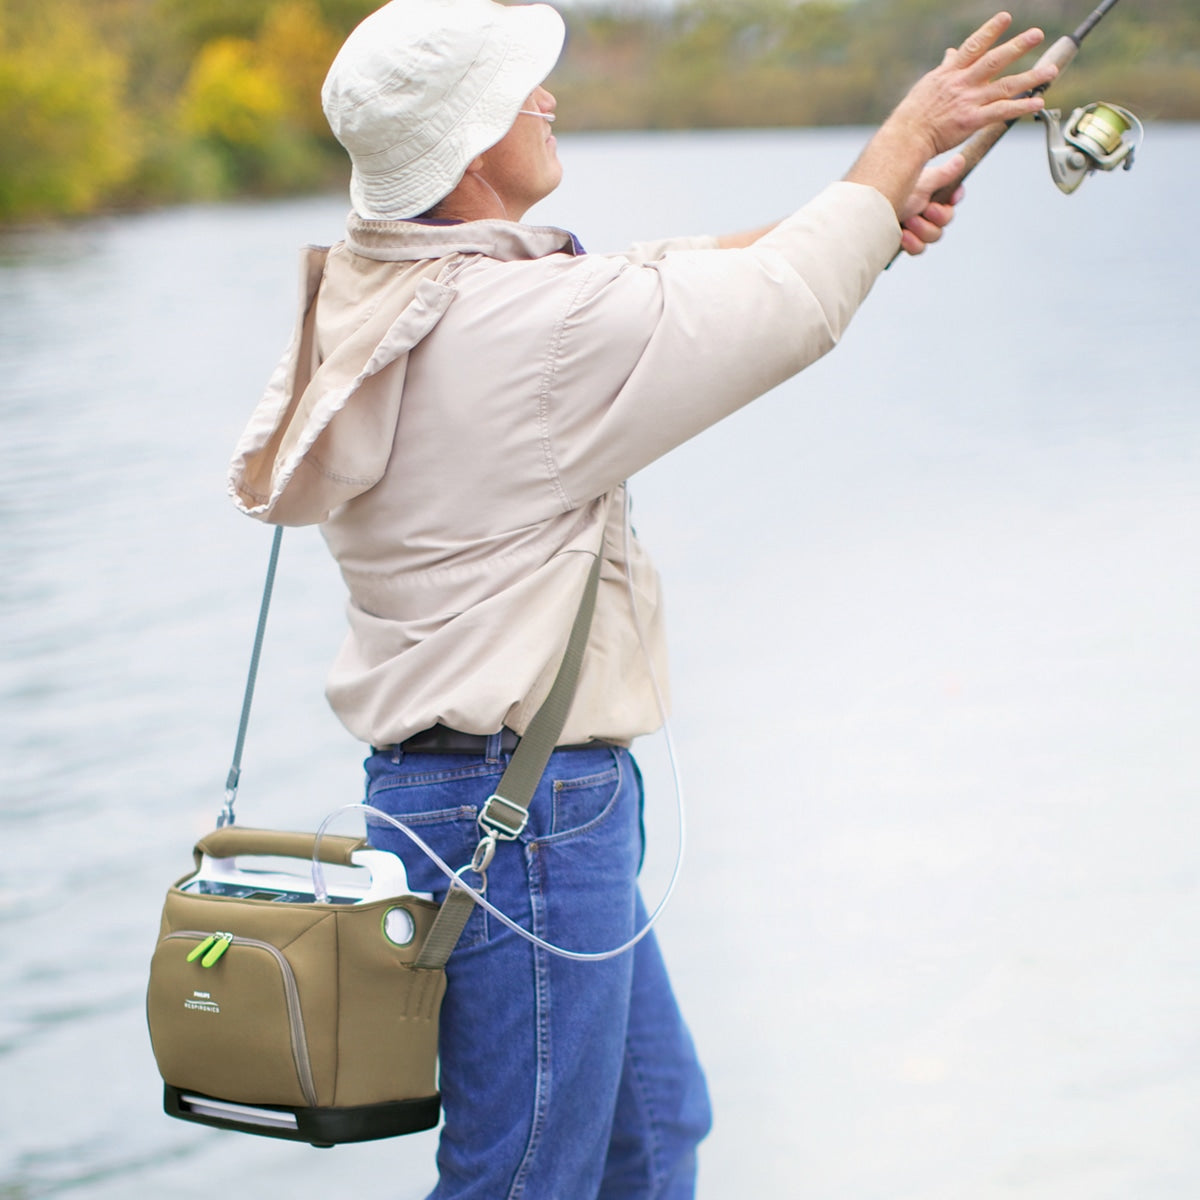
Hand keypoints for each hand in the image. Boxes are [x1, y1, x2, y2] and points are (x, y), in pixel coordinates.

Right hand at [890, 12, 1057, 159]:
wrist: (906, 136)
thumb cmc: (914, 114)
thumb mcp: (928, 84)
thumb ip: (946, 67)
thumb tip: (951, 52)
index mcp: (950, 73)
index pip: (973, 46)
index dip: (990, 30)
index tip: (1005, 17)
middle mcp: (962, 83)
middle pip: (995, 60)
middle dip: (1017, 46)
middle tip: (1036, 34)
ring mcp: (968, 101)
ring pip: (1005, 86)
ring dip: (1030, 77)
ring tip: (1050, 71)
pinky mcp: (971, 121)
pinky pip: (1001, 112)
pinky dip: (1021, 107)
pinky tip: (1038, 102)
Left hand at [898, 155, 965, 255]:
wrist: (866, 212)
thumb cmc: (890, 191)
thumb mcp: (920, 182)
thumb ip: (942, 175)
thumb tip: (959, 160)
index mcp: (929, 192)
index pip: (952, 196)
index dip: (955, 198)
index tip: (952, 197)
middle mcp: (924, 209)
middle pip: (946, 219)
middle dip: (939, 216)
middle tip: (927, 209)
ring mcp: (914, 226)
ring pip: (934, 235)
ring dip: (924, 229)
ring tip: (909, 220)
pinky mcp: (904, 242)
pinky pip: (918, 248)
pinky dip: (913, 243)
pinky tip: (903, 235)